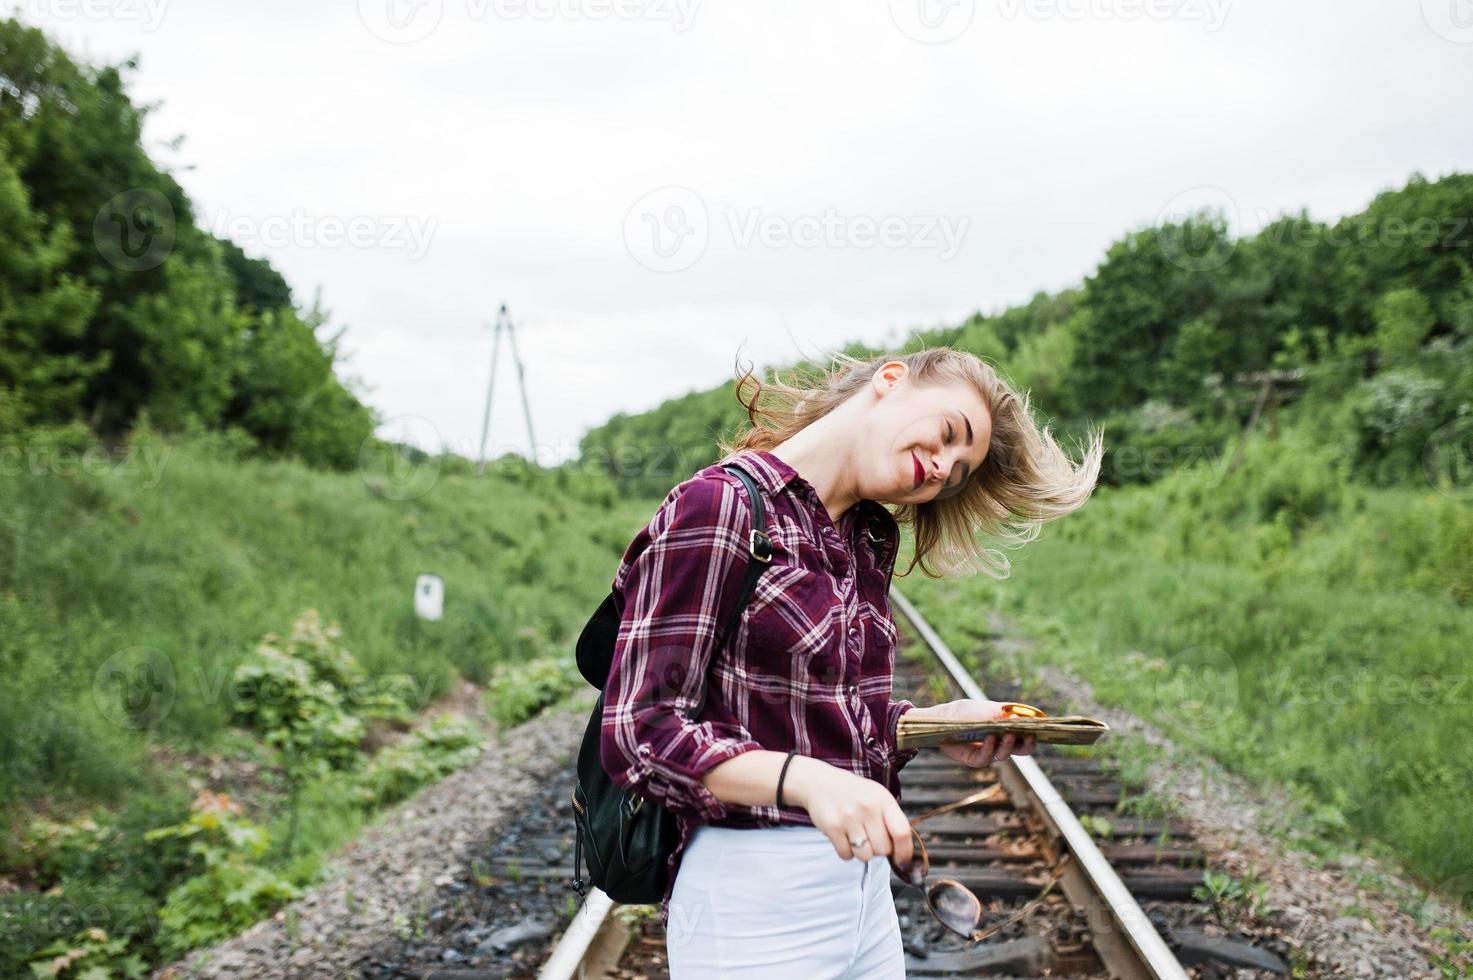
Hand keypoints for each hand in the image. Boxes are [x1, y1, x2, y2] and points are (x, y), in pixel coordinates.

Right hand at [785, 757, 913, 869]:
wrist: (820, 783)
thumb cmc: (855, 794)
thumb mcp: (877, 797)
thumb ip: (891, 821)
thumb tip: (902, 854)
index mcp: (883, 800)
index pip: (902, 832)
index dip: (904, 852)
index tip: (902, 862)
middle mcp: (867, 808)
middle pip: (883, 850)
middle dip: (878, 850)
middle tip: (870, 838)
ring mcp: (848, 817)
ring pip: (865, 856)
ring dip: (862, 852)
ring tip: (856, 837)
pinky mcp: (832, 826)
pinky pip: (846, 855)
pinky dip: (846, 851)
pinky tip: (844, 837)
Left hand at [909, 699, 1038, 767]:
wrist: (942, 718)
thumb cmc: (965, 712)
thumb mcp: (988, 708)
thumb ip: (1005, 713)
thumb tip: (1024, 716)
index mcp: (1006, 731)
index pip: (1025, 737)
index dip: (1033, 734)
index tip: (1037, 728)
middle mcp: (1000, 744)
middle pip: (1020, 750)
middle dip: (1027, 744)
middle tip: (1030, 736)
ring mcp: (988, 753)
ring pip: (1004, 755)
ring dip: (1008, 745)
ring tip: (1008, 734)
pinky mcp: (975, 759)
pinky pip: (986, 757)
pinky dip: (990, 748)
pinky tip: (990, 738)